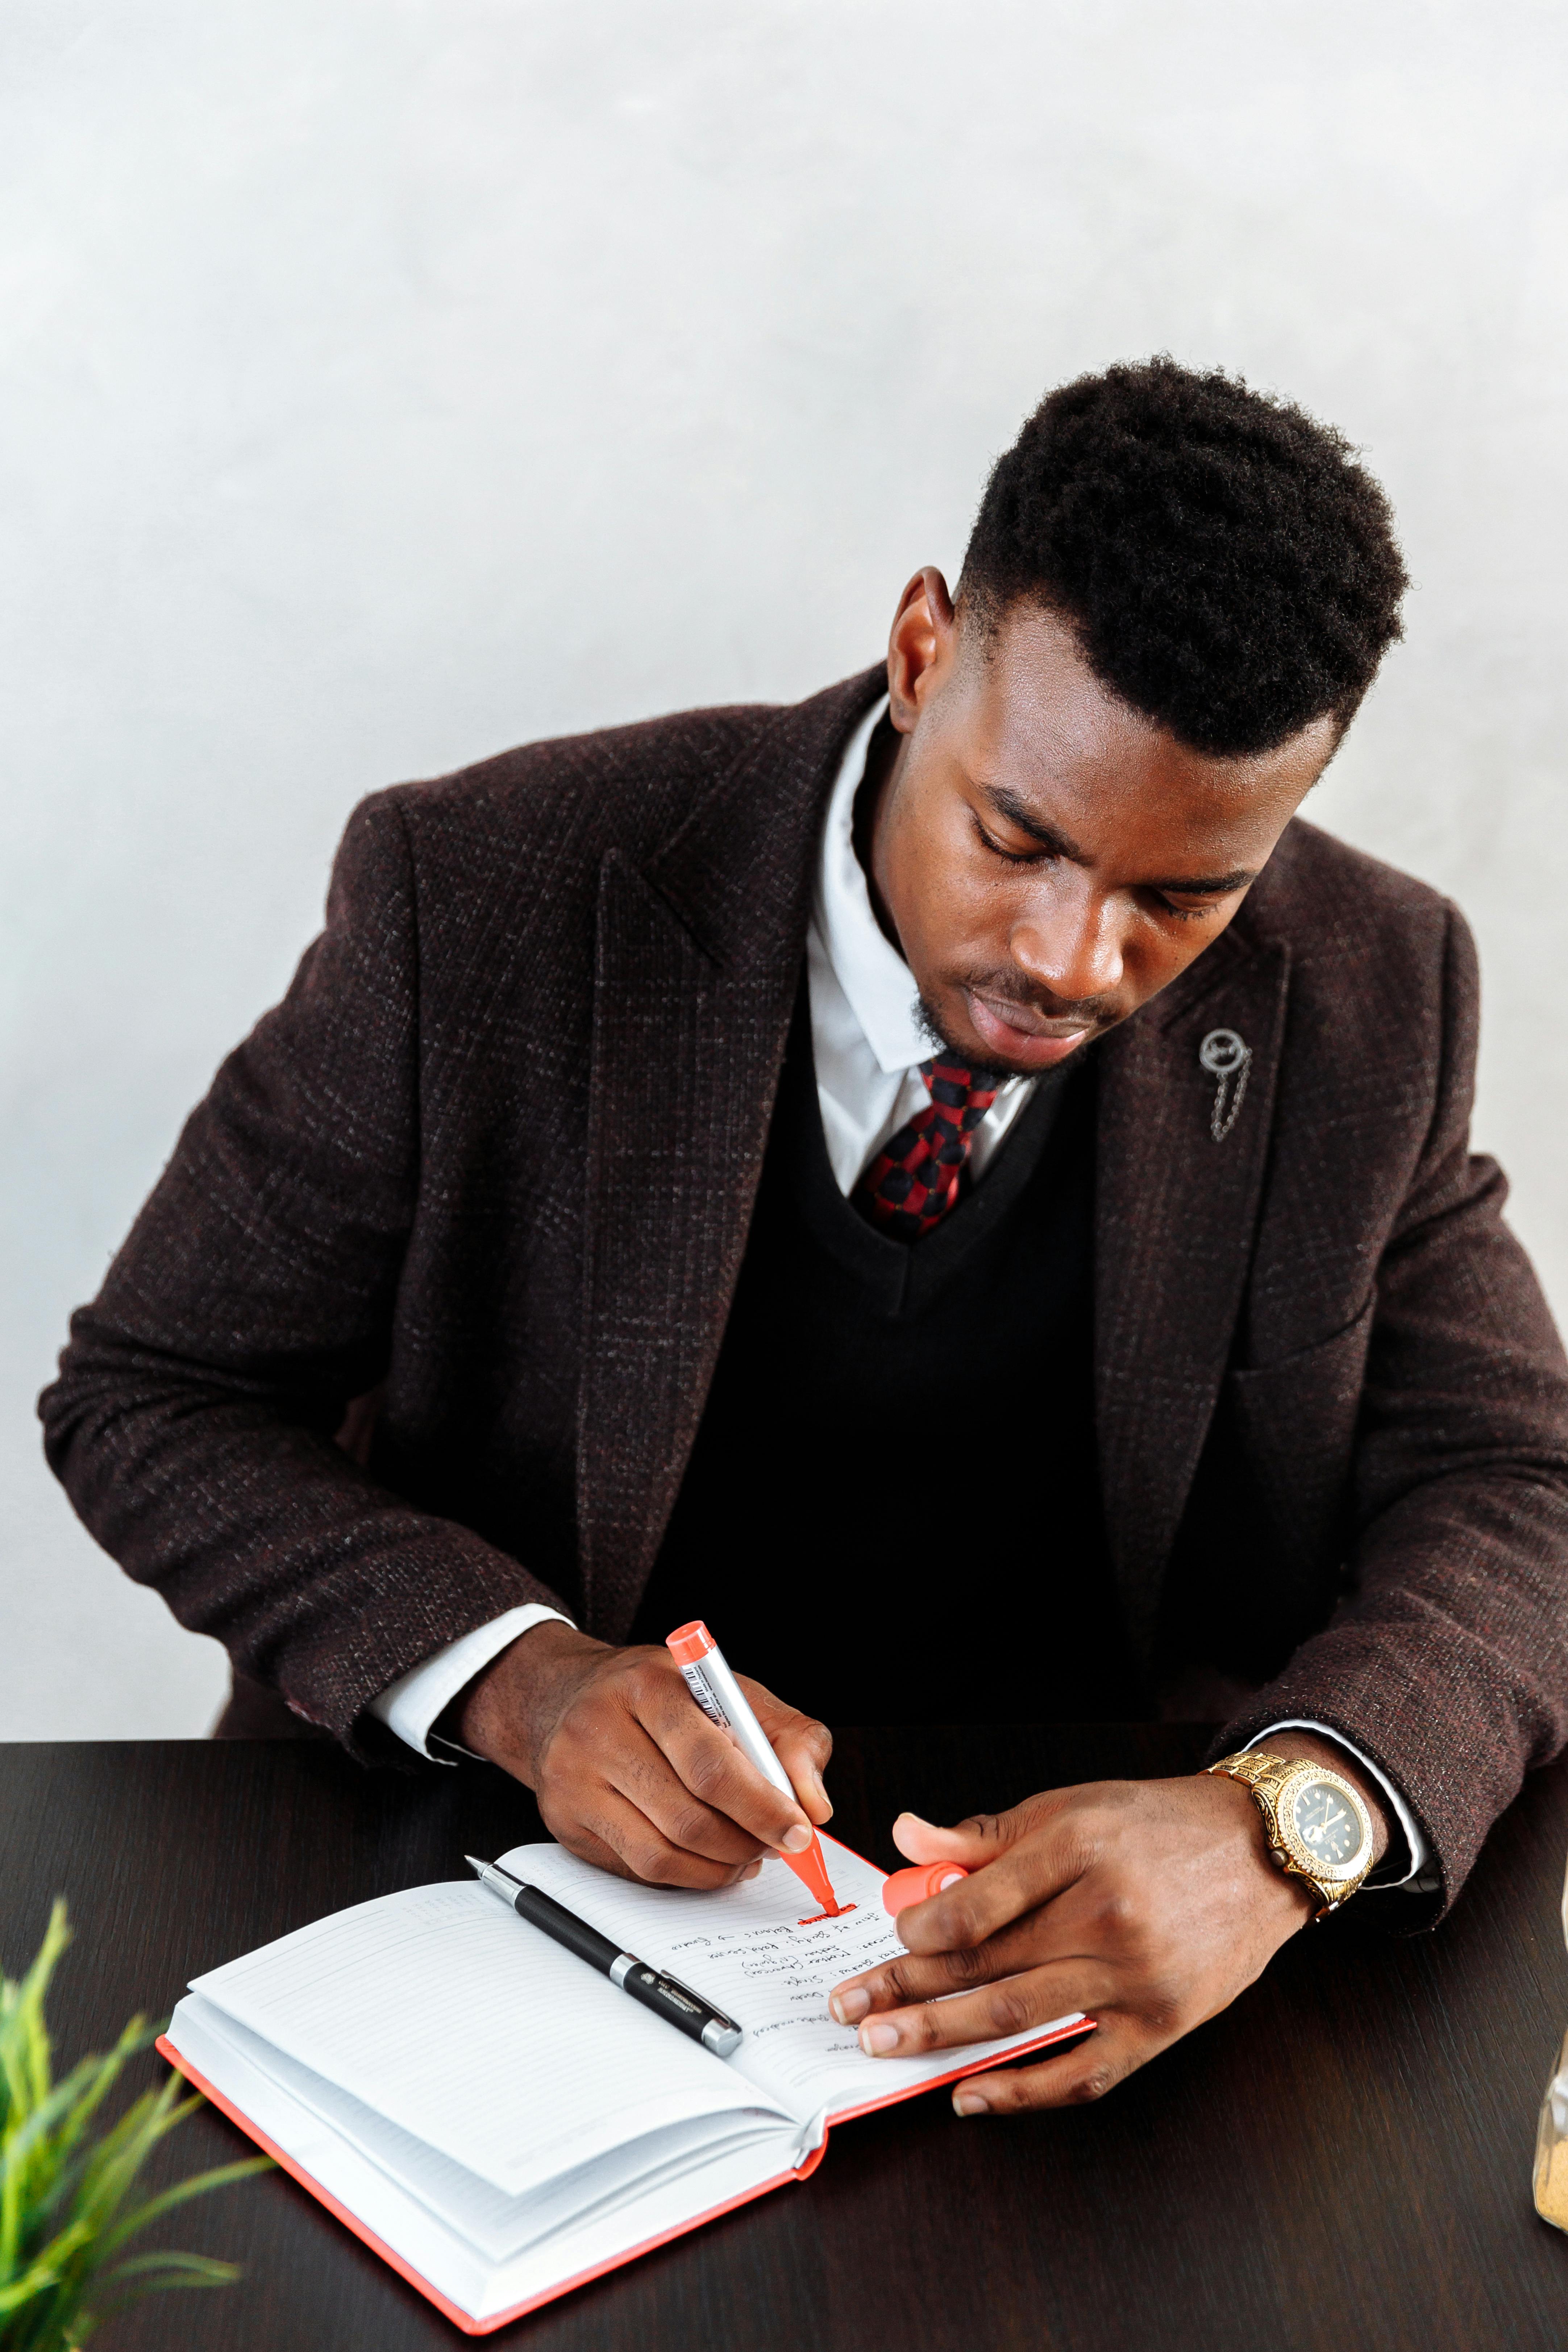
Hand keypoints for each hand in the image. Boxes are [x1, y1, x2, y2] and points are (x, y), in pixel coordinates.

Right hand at [457, 1621, 832, 1888]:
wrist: (565, 1695)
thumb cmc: (662, 1695)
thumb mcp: (732, 1692)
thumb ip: (790, 1737)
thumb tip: (814, 1804)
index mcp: (648, 1686)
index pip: (710, 1763)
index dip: (762, 1806)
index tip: (797, 1829)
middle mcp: (600, 1729)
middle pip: (687, 1817)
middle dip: (745, 1843)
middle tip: (775, 1845)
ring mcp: (574, 1780)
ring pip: (660, 1854)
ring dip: (718, 1868)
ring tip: (746, 1854)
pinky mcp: (565, 1822)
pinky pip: (636, 1871)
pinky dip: (684, 1876)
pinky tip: (707, 1859)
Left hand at [827, 1737, 1389, 2112]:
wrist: (1262, 1851)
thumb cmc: (1158, 1826)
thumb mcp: (1069, 1808)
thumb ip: (984, 1834)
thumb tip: (907, 1840)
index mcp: (1078, 1847)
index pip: (976, 1903)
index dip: (920, 1929)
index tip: (892, 1938)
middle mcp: (1106, 1912)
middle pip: (985, 1964)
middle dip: (907, 1988)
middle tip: (852, 2007)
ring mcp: (1136, 1975)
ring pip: (1018, 2016)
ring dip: (941, 2035)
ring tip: (884, 2043)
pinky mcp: (1163, 2022)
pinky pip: (1082, 2071)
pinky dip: (1022, 2090)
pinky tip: (971, 2094)